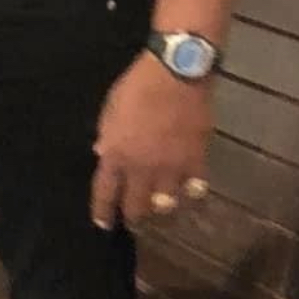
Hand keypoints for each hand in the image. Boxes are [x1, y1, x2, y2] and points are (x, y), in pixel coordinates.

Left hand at [91, 52, 213, 229]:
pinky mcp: (196, 160)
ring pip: (166, 204)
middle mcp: (142, 168)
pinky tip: (189, 190)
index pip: (105, 193)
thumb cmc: (137, 86)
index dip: (102, 212)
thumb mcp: (110, 108)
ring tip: (160, 206)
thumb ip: (107, 135)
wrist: (176, 74)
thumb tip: (103, 154)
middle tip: (134, 220)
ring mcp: (171, 168)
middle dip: (133, 217)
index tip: (102, 225)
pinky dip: (191, 191)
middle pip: (136, 207)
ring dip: (161, 207)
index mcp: (116, 155)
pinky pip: (194, 187)